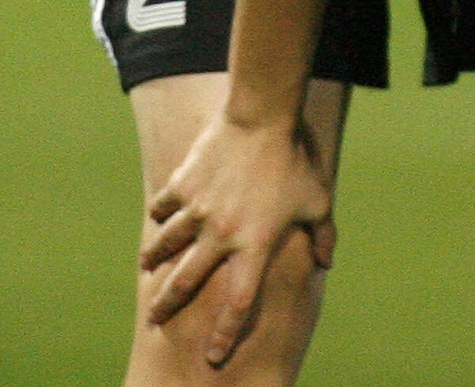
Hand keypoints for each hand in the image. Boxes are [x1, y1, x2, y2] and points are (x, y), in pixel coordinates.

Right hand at [139, 112, 336, 366]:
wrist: (262, 118)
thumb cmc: (295, 161)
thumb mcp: (318, 200)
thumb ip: (322, 235)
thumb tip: (326, 262)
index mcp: (255, 244)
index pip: (238, 302)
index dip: (226, 333)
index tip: (214, 356)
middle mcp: (221, 234)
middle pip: (186, 283)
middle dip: (167, 306)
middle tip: (156, 320)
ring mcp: (197, 211)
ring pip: (165, 246)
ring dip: (154, 261)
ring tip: (148, 269)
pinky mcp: (182, 187)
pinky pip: (162, 208)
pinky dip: (159, 217)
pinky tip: (158, 221)